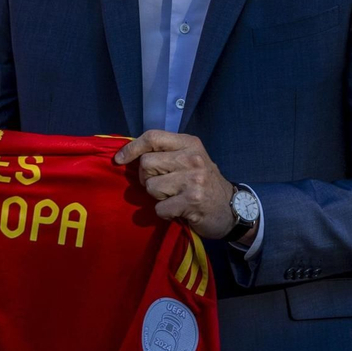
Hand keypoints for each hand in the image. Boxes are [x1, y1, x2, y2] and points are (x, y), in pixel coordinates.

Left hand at [115, 130, 237, 238]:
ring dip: (157, 197)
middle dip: (147, 178)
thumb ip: (167, 153)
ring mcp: (193, 180)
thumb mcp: (190, 159)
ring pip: (151, 186)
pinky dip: (165, 213)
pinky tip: (178, 210)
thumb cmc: (205, 183)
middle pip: (146, 163)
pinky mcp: (192, 201)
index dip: (131, 148)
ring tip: (173, 197)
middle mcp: (192, 158)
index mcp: (189, 143)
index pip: (152, 137)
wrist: (231, 209)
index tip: (119, 159)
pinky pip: (159, 208)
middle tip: (162, 185)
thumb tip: (129, 155)